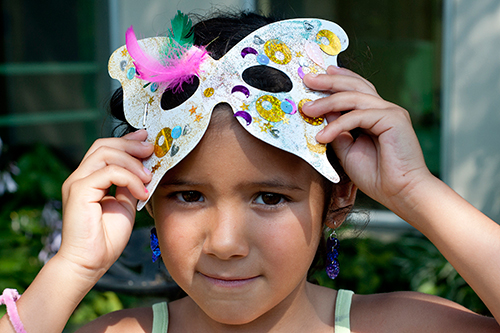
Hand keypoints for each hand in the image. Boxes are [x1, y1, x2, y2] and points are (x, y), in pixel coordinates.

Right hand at [59, 130, 152, 280]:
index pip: (106, 149)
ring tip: (148, 177)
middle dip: (131, 145)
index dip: (127, 141)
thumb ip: (130, 185)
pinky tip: (141, 193)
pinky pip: (109, 172)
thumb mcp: (125, 205)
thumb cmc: (106, 238)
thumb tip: (143, 170)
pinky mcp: (79, 190)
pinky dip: (130, 179)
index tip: (146, 139)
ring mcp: (77, 182)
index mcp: (89, 179)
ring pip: (106, 154)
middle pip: (104, 145)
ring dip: (133, 162)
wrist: (90, 262)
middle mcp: (80, 177)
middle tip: (151, 150)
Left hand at [302, 66, 432, 211]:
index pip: (355, 89)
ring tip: (307, 109)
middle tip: (307, 78)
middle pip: (354, 85)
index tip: (314, 77)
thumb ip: (337, 131)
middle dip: (328, 81)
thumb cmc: (378, 176)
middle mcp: (384, 109)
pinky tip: (323, 135)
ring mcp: (390, 112)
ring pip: (354, 97)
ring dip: (327, 102)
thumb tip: (322, 113)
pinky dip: (338, 125)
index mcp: (375, 115)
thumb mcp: (347, 150)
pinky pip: (358, 116)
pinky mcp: (393, 119)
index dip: (335, 80)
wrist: (401, 193)